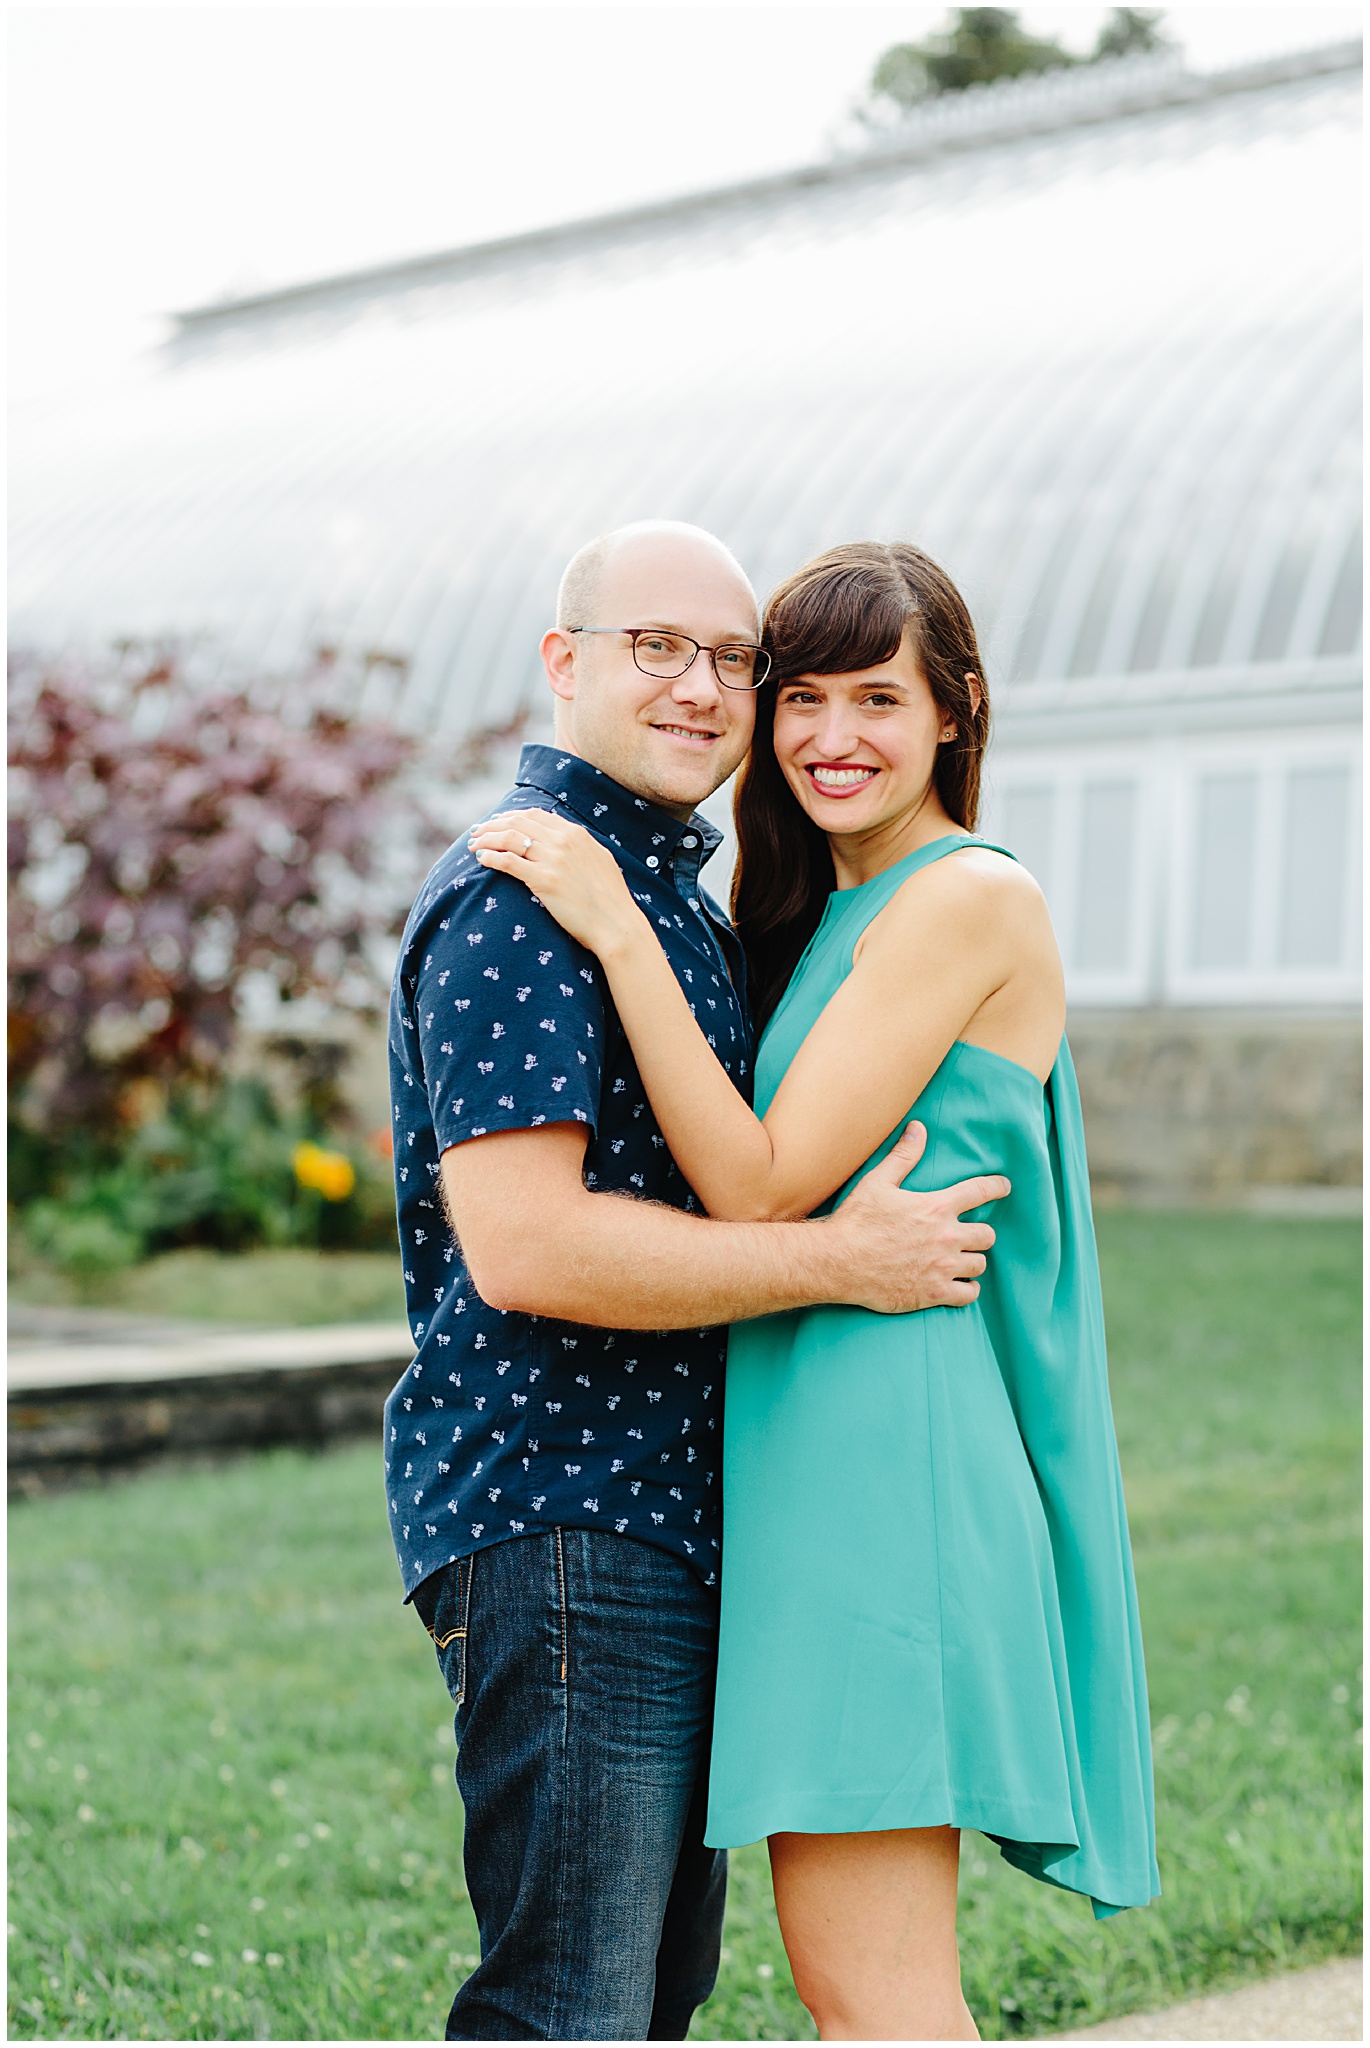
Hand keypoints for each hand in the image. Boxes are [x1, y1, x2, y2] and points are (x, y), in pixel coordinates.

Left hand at [469, 808, 646, 959]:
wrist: (616, 924)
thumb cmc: (610, 900)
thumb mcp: (599, 860)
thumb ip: (581, 846)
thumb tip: (568, 839)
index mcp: (576, 834)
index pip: (535, 815)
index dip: (512, 817)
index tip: (497, 823)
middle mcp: (563, 841)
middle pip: (518, 822)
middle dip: (493, 825)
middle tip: (477, 832)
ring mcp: (553, 859)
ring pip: (509, 838)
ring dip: (487, 839)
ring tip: (474, 845)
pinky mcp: (544, 880)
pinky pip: (509, 862)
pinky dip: (491, 857)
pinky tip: (481, 859)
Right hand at [827, 1121, 1008, 1313]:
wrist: (838, 1262)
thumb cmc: (856, 1221)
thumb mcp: (877, 1182)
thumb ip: (903, 1156)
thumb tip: (918, 1128)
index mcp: (937, 1207)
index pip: (980, 1191)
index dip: (997, 1187)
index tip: (1004, 1187)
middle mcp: (947, 1237)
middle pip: (987, 1235)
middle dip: (980, 1233)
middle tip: (966, 1235)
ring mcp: (943, 1267)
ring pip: (980, 1264)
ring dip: (972, 1261)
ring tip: (959, 1260)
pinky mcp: (935, 1293)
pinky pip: (970, 1294)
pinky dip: (967, 1289)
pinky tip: (958, 1285)